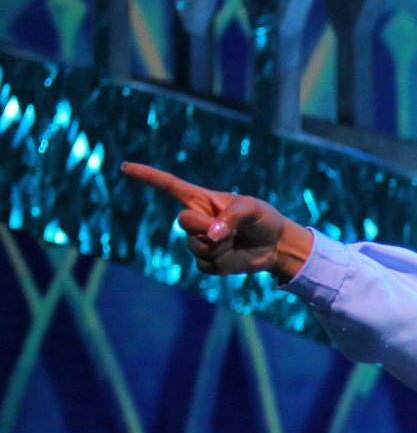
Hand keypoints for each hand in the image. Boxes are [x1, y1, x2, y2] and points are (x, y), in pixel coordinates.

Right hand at [122, 162, 312, 281]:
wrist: (276, 244)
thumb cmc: (263, 218)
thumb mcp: (253, 208)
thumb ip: (231, 216)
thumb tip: (212, 236)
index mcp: (202, 200)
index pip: (169, 186)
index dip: (147, 176)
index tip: (125, 167)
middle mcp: (197, 219)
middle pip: (184, 222)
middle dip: (207, 227)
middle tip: (229, 230)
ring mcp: (200, 241)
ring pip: (196, 247)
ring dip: (220, 247)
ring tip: (235, 241)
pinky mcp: (208, 261)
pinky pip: (205, 265)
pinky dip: (222, 263)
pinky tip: (233, 257)